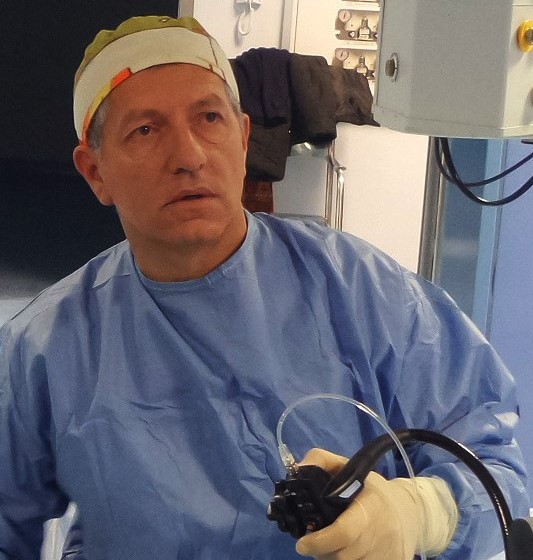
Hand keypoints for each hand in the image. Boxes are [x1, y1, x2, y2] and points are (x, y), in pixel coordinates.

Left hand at [295, 448, 455, 559]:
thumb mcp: (349, 468)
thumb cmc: (371, 490)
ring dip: (333, 558)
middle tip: (313, 543)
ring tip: (330, 546)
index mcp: (370, 505)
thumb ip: (322, 462)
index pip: (344, 532)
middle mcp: (382, 531)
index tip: (302, 544)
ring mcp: (389, 552)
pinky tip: (347, 552)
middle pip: (342, 555)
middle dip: (322, 551)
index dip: (320, 541)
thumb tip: (299, 468)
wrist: (410, 512)